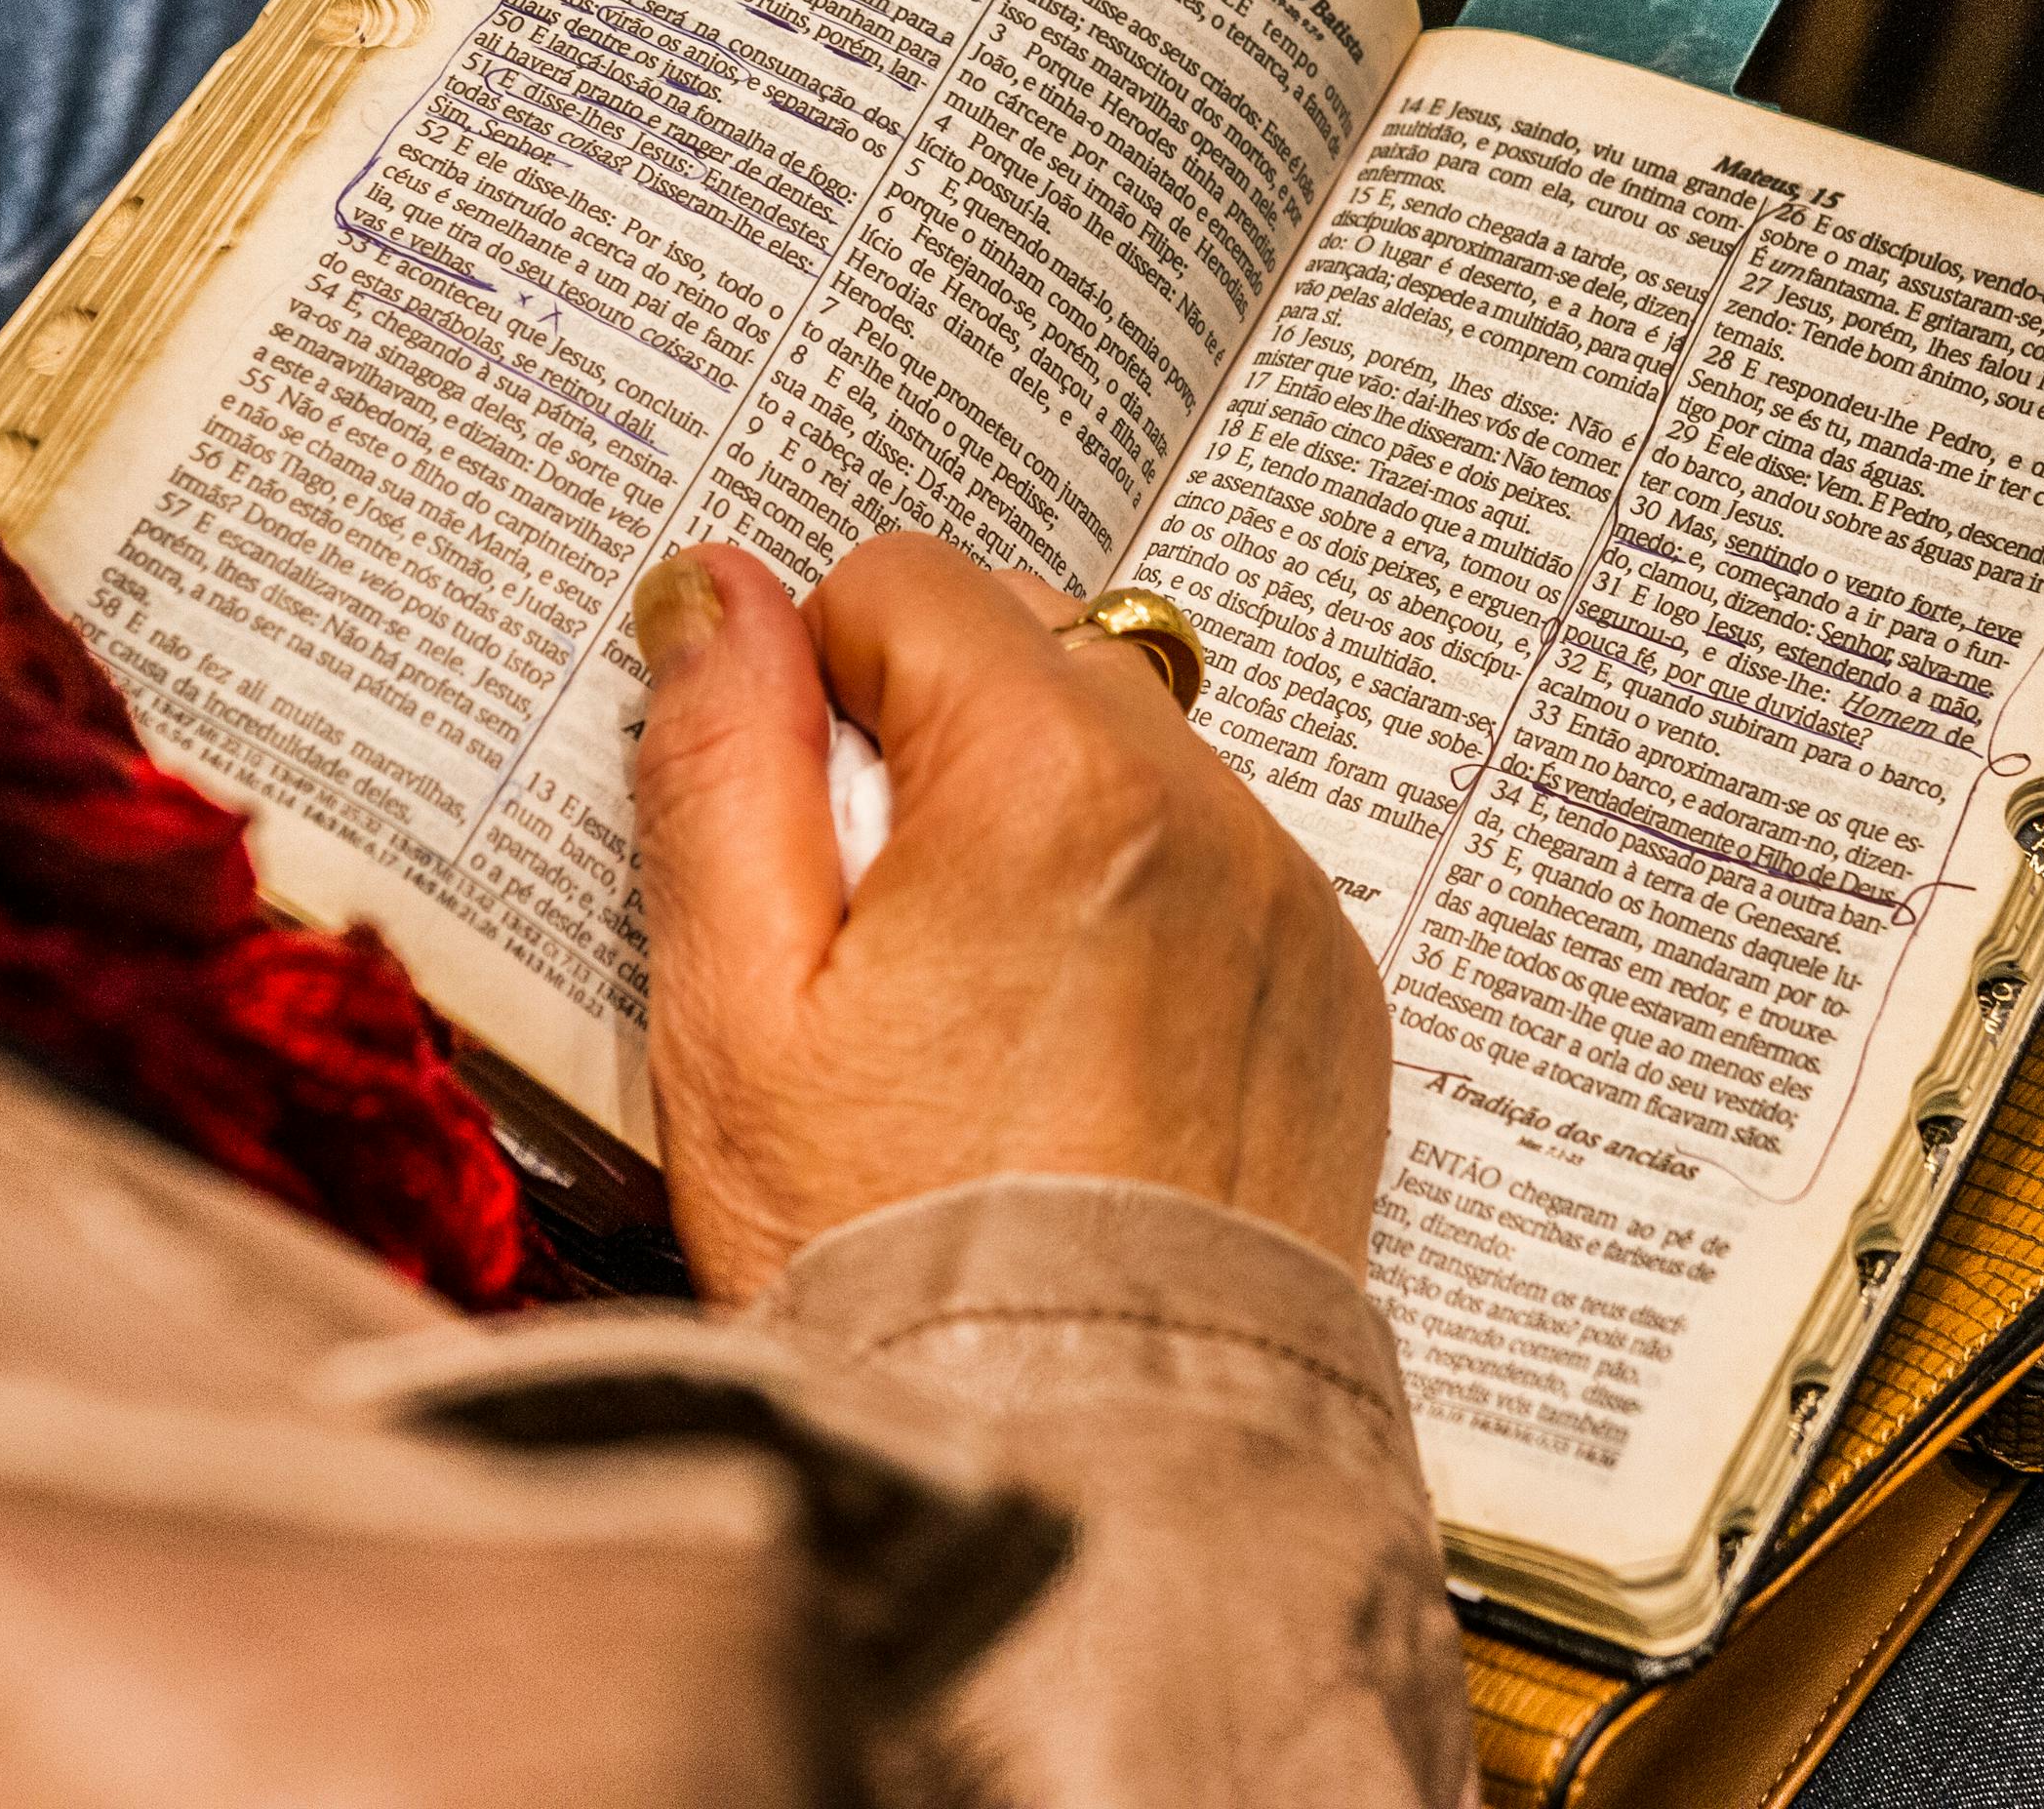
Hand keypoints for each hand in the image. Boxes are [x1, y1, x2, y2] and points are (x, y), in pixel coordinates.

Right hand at [630, 534, 1389, 1303]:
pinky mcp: (1330, 997)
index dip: (819, 686)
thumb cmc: (883, 1250)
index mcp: (1048, 780)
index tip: (798, 833)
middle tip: (873, 927)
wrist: (1082, 1461)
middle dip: (936, 736)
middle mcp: (1203, 811)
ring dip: (1042, 818)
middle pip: (1033, 646)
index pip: (907, 582)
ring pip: (1129, 753)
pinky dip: (1139, 909)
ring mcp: (1285, 905)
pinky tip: (1068, 1051)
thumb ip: (723, 761)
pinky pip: (1218, 868)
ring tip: (970, 1006)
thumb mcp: (735, 1003)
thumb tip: (713, 587)